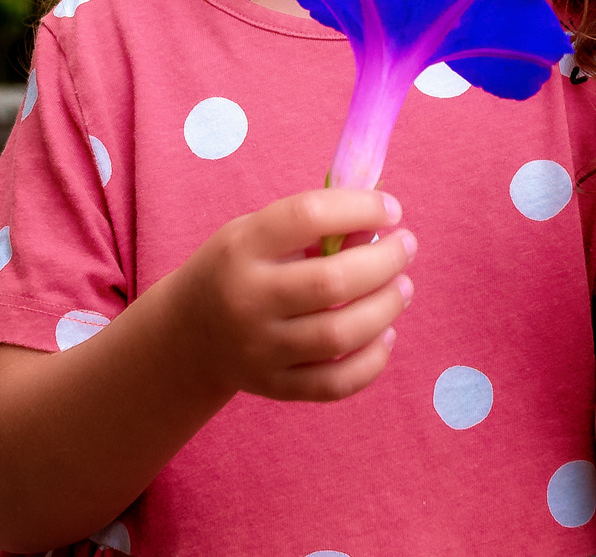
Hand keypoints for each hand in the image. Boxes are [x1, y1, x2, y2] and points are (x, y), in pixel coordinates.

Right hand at [169, 187, 415, 402]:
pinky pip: (336, 383)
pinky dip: (372, 361)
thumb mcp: (257, 233)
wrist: (189, 334)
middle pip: (331, 283)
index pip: (306, 216)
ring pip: (340, 335)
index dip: (359, 208)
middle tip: (407, 247)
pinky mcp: (275, 387)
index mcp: (242, 248)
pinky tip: (384, 334)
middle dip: (385, 262)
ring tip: (403, 288)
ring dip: (386, 308)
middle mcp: (247, 300)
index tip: (391, 209)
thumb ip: (313, 227)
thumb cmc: (238, 269)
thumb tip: (381, 227)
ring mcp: (260, 350)